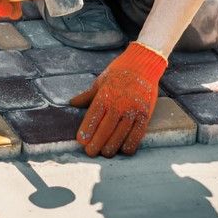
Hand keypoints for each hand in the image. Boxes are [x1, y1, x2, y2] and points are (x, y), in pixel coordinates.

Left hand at [70, 42, 166, 157]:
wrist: (143, 64)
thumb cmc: (120, 72)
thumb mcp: (100, 81)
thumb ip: (87, 95)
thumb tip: (72, 103)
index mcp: (105, 95)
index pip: (93, 118)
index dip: (86, 132)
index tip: (81, 142)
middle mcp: (119, 104)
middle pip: (105, 130)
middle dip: (96, 144)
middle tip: (90, 152)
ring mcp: (133, 110)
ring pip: (120, 136)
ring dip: (111, 147)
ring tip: (105, 152)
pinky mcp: (145, 115)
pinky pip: (137, 135)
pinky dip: (129, 145)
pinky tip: (123, 149)